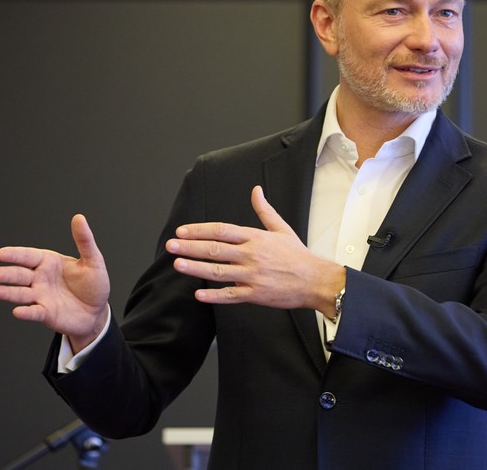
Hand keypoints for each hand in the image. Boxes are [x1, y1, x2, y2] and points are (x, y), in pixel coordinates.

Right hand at [0, 214, 110, 351]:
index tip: (0, 253)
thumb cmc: (94, 284)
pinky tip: (18, 311)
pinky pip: (34, 312)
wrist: (97, 311)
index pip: (28, 256)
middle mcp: (40, 279)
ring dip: (8, 293)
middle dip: (7, 274)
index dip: (15, 255)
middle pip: (20, 275)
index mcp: (49, 262)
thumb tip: (79, 217)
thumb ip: (84, 240)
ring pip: (21, 294)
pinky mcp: (45, 314)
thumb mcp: (93, 260)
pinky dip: (26, 312)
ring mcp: (41, 297)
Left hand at [166, 186, 345, 316]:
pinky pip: (231, 295)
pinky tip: (199, 294)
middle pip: (215, 249)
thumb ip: (264, 210)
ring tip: (178, 264)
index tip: (182, 231)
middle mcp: (251, 255)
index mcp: (256, 238)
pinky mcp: (256, 294)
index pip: (222, 230)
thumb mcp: (281, 228)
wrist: (315, 280)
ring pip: (218, 271)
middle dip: (190, 247)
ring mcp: (253, 275)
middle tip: (171, 245)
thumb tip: (256, 190)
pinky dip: (214, 295)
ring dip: (196, 268)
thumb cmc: (297, 255)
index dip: (200, 230)